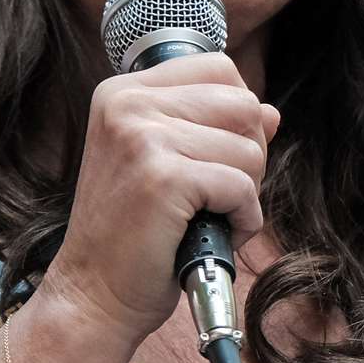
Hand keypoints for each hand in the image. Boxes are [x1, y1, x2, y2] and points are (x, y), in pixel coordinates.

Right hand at [39, 53, 279, 346]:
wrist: (93, 294)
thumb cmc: (133, 234)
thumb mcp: (168, 164)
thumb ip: (214, 129)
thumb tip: (270, 111)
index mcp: (124, 91)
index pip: (218, 68)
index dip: (236, 115)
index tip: (214, 156)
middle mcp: (127, 103)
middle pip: (242, 103)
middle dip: (248, 153)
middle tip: (214, 193)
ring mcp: (142, 137)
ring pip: (249, 146)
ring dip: (246, 191)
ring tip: (208, 215)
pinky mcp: (162, 177)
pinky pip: (242, 185)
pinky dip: (244, 217)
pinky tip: (216, 233)